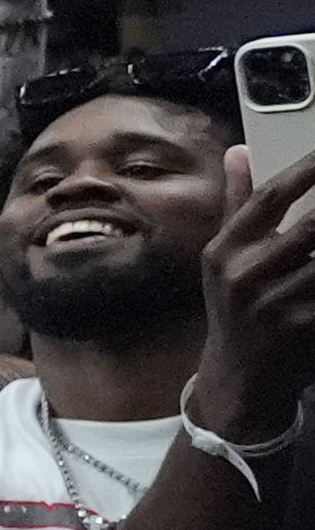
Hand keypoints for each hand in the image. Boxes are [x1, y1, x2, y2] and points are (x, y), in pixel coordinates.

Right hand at [187, 147, 314, 444]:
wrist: (240, 377)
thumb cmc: (238, 307)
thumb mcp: (226, 256)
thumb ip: (237, 203)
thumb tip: (238, 152)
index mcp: (225, 251)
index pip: (271, 197)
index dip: (308, 170)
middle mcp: (243, 275)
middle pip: (310, 225)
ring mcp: (273, 305)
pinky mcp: (301, 329)